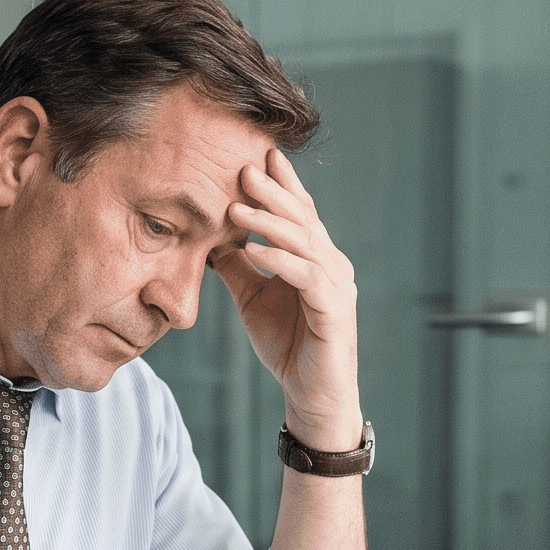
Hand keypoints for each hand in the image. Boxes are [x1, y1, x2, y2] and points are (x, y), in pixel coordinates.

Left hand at [212, 149, 361, 452]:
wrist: (311, 395)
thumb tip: (212, 239)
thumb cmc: (287, 345)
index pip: (298, 212)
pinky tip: (258, 251)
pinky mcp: (334, 310)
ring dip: (270, 223)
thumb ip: (239, 268)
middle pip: (302, 218)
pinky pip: (307, 277)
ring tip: (238, 208)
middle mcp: (331, 264)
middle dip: (273, 192)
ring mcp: (336, 286)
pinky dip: (282, 261)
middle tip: (245, 167)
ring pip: (304, 242)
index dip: (281, 184)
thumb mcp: (253, 298)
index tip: (258, 155)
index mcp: (314, 257)